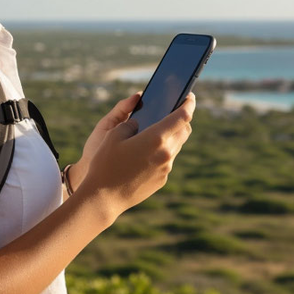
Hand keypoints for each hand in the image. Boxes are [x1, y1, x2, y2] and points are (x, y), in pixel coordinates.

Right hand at [76, 92, 195, 220]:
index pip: (182, 116)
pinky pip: (167, 161)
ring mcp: (165, 168)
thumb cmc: (105, 164)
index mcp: (156, 138)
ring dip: (172, 136)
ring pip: (177, 146)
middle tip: (175, 111)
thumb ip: (131, 123)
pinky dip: (162, 151)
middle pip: (184, 131)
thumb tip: (140, 123)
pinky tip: (148, 151)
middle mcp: (166, 153)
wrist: (104, 198)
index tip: (190, 96)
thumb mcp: (113, 135)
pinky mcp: (161, 180)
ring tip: (159, 130)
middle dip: (182, 119)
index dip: (188, 103)